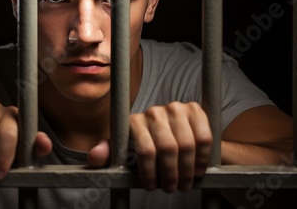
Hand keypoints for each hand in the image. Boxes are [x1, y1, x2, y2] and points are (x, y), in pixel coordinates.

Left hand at [87, 101, 211, 192]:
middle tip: (172, 188)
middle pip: (168, 149)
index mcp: (134, 121)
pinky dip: (202, 158)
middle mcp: (154, 111)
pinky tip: (198, 169)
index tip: (152, 187)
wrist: (172, 133)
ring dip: (187, 170)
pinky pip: (203, 137)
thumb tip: (93, 157)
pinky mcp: (194, 109)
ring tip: (184, 183)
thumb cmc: (144, 146)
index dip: (151, 173)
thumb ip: (109, 154)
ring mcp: (175, 108)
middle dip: (171, 174)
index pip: (145, 150)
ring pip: (186, 145)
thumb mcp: (125, 152)